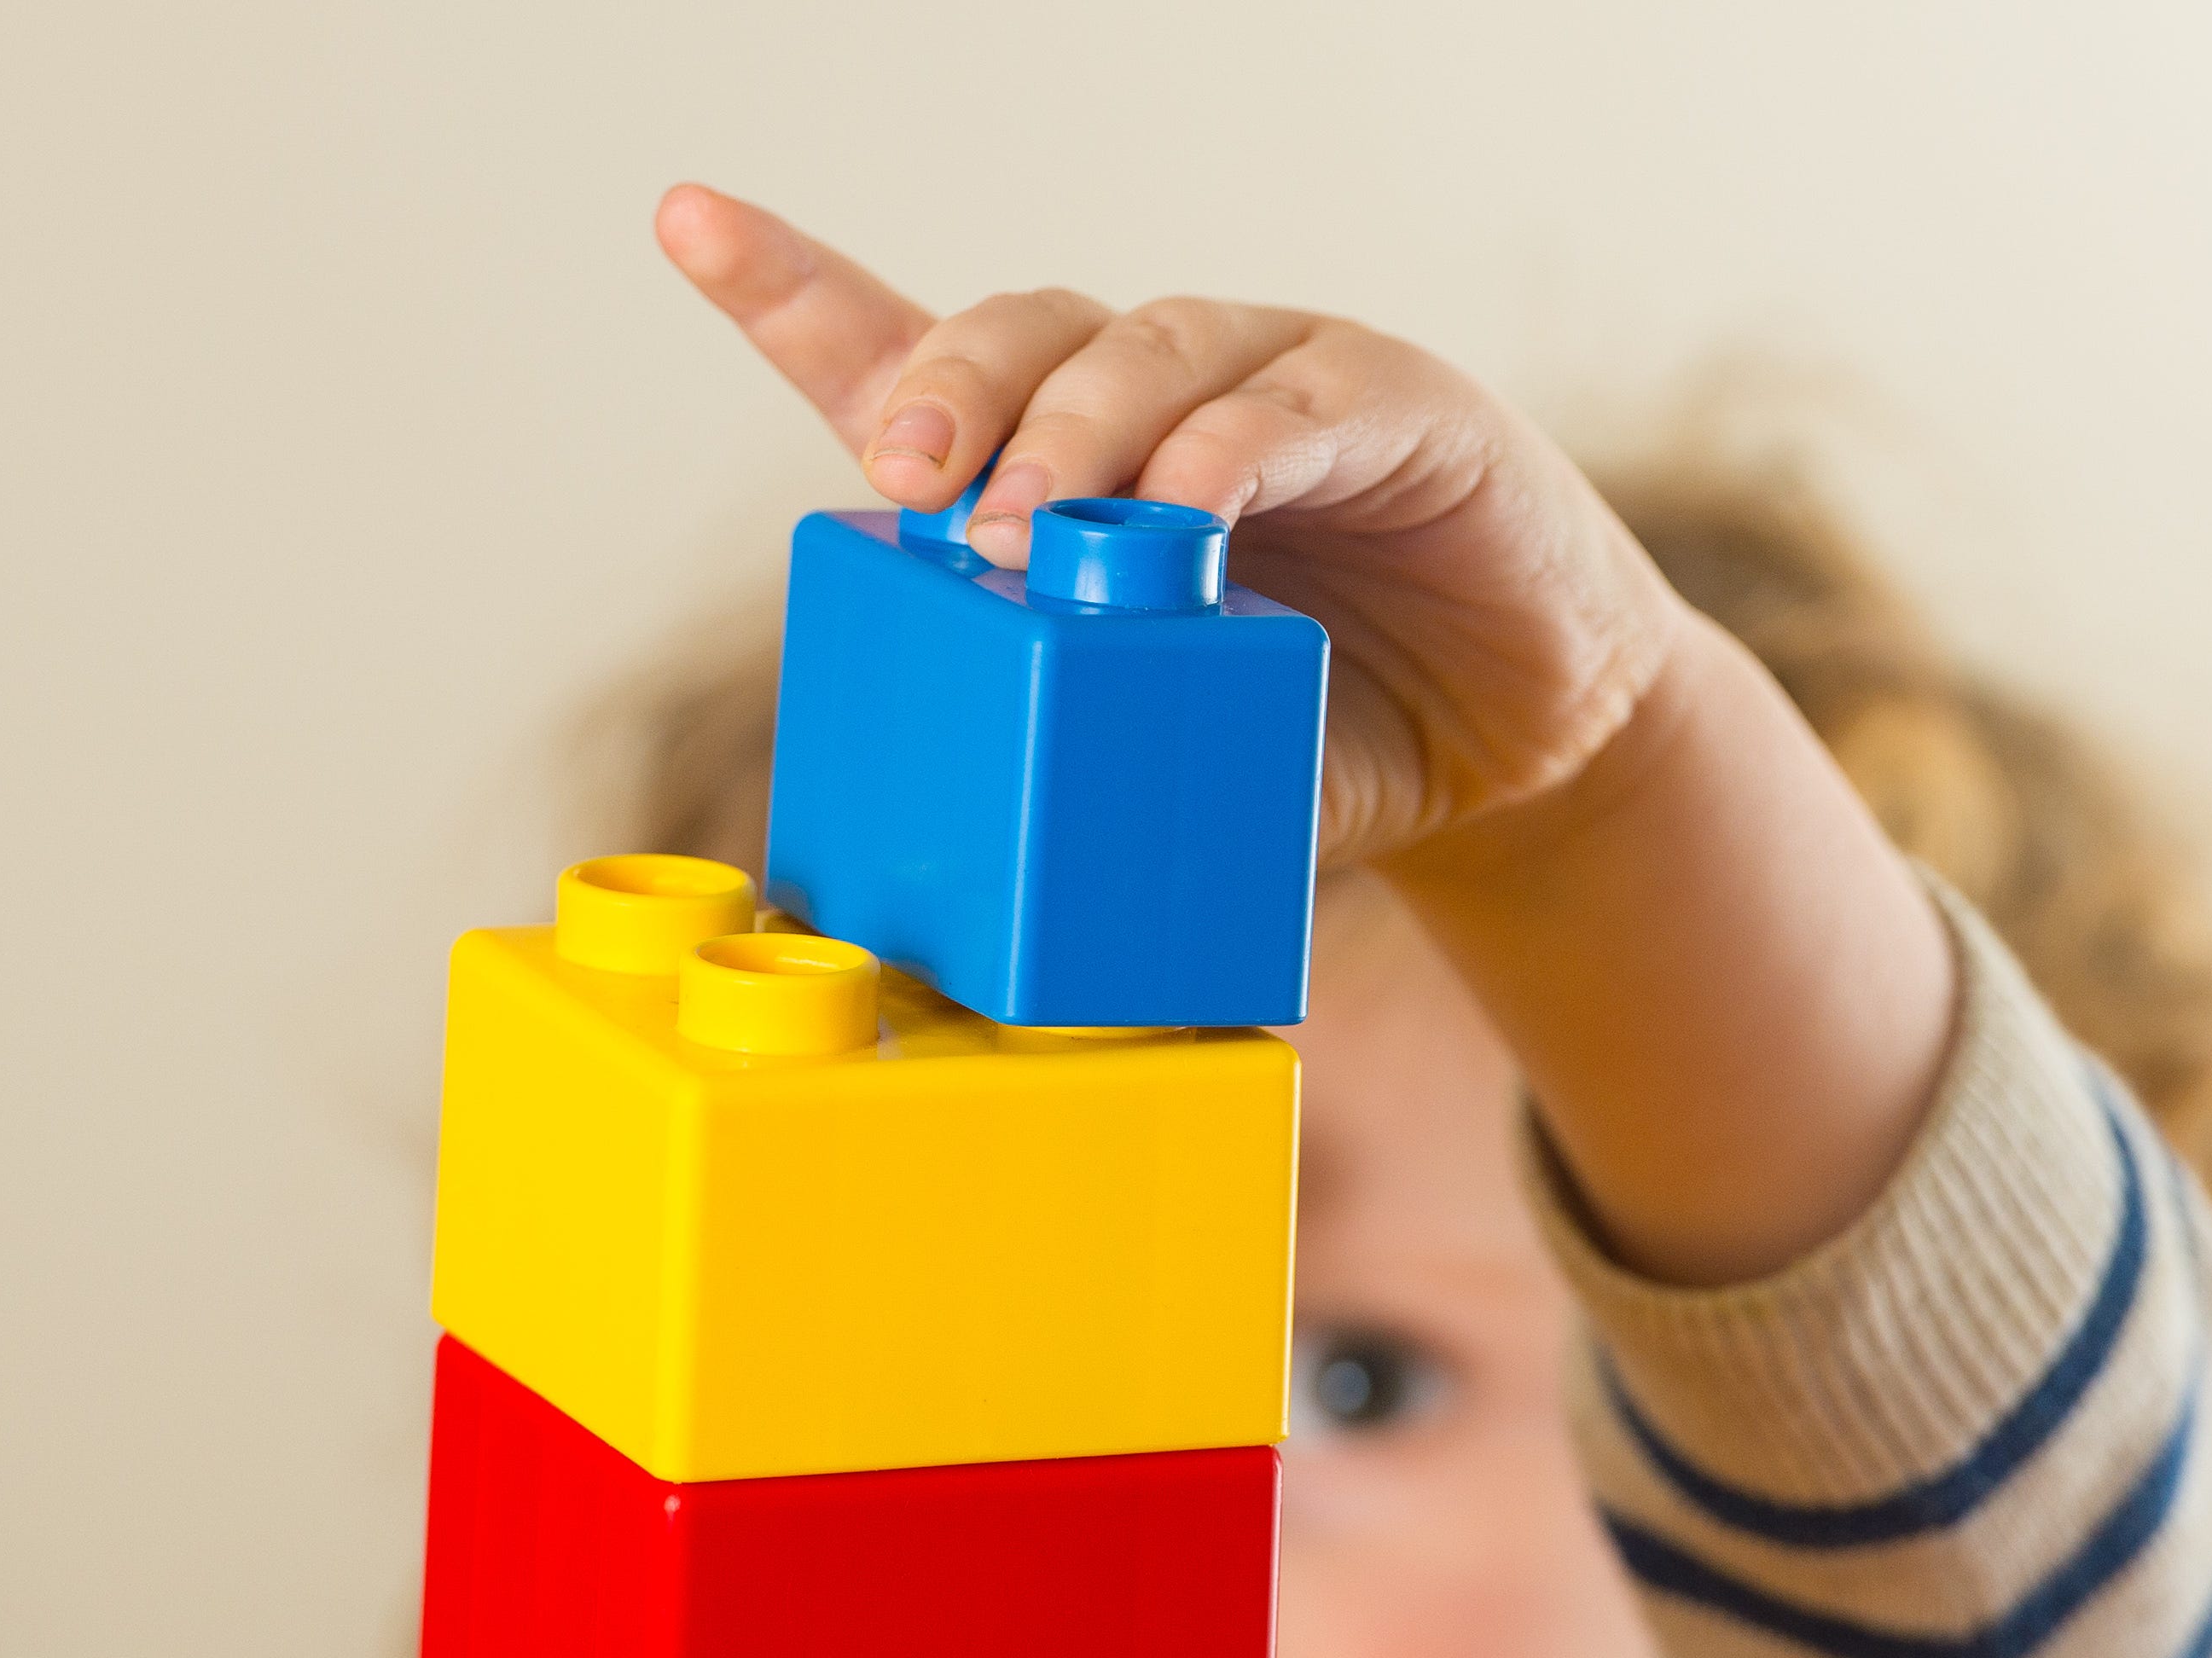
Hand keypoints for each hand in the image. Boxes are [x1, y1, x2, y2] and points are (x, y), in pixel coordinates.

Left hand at [655, 184, 1698, 870]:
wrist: (1522, 749)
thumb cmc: (1324, 736)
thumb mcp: (1169, 754)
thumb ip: (1079, 759)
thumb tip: (941, 882)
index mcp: (1081, 465)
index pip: (917, 351)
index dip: (799, 289)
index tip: (688, 222)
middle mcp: (1163, 397)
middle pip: (1020, 334)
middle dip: (947, 393)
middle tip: (909, 482)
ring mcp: (1279, 380)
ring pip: (1143, 350)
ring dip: (1073, 433)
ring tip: (1028, 533)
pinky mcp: (1394, 401)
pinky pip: (1294, 397)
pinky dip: (1231, 447)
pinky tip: (1190, 506)